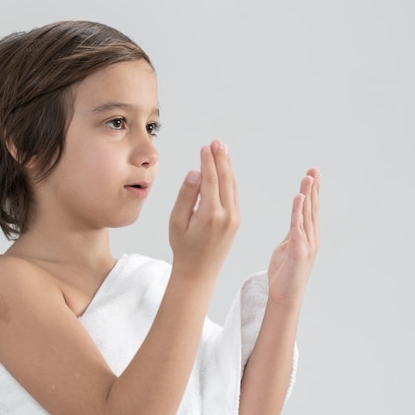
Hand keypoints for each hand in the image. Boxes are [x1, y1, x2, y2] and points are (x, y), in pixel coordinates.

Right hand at [169, 139, 239, 277]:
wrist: (198, 273)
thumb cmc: (184, 248)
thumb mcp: (177, 222)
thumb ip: (186, 195)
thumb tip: (195, 173)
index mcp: (211, 214)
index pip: (211, 180)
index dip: (208, 161)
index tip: (205, 147)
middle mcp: (227, 215)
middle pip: (226, 179)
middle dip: (221, 159)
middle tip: (217, 142)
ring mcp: (235, 218)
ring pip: (232, 186)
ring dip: (227, 167)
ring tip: (221, 150)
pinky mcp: (236, 221)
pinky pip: (234, 195)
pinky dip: (230, 180)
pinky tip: (225, 171)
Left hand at [267, 168, 319, 308]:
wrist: (284, 297)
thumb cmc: (284, 274)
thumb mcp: (287, 248)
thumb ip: (292, 235)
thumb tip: (293, 225)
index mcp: (307, 236)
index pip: (310, 210)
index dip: (312, 192)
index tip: (312, 174)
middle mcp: (311, 238)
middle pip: (312, 208)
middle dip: (313, 188)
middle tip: (314, 169)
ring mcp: (306, 244)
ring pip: (307, 214)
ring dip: (307, 195)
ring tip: (308, 178)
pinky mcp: (298, 250)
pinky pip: (297, 227)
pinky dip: (298, 211)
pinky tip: (299, 198)